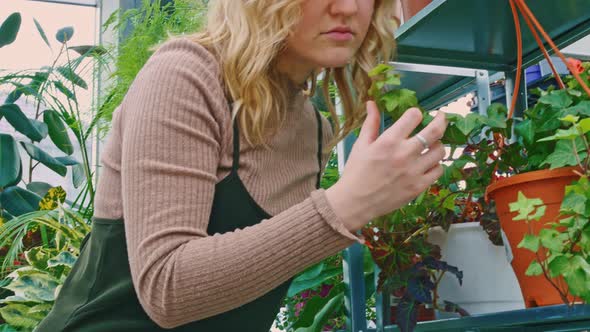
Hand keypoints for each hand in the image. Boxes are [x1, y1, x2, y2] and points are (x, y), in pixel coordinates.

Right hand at [325, 101, 447, 231]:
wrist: (354, 202)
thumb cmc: (355, 173)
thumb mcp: (361, 145)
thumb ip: (370, 123)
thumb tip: (372, 103)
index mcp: (389, 141)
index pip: (414, 116)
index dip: (415, 113)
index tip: (415, 116)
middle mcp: (404, 154)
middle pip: (435, 131)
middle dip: (441, 120)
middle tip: (441, 117)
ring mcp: (414, 171)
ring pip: (440, 151)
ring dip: (437, 144)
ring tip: (431, 145)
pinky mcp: (419, 186)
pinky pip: (438, 170)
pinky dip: (435, 165)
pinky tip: (428, 164)